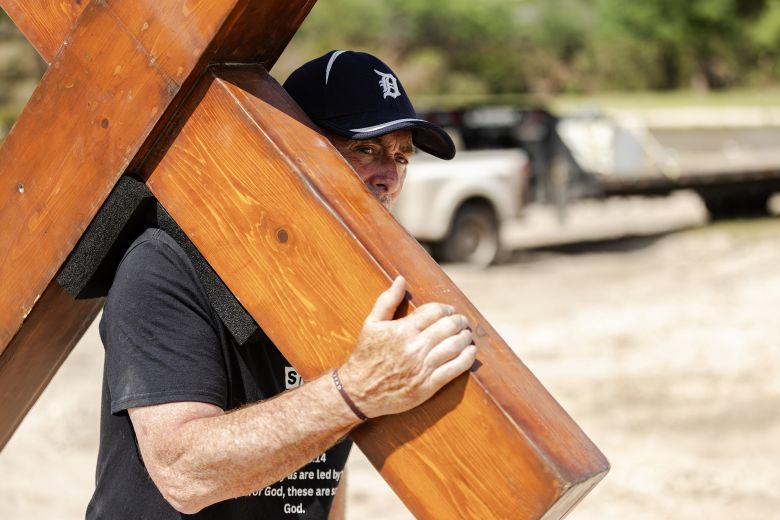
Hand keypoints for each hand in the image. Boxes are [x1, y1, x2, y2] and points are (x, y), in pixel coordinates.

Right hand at [338, 276, 475, 417]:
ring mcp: (422, 367)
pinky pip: (455, 369)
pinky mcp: (428, 386)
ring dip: (465, 338)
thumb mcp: (371, 324)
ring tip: (466, 335)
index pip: (434, 311)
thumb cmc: (365, 355)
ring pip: (454, 346)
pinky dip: (467, 359)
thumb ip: (387, 300)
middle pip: (448, 327)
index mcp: (403, 329)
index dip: (446, 308)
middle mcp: (414, 347)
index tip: (449, 310)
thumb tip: (400, 279)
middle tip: (462, 321)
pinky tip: (471, 352)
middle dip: (459, 321)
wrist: (358, 391)